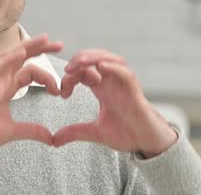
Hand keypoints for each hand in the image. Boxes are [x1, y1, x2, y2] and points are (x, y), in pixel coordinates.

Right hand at [0, 34, 62, 152]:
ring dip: (26, 47)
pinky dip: (8, 60)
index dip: (46, 75)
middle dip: (39, 48)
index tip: (59, 90)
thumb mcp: (12, 131)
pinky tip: (20, 53)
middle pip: (20, 57)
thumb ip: (32, 131)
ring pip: (9, 57)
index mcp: (6, 88)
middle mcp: (0, 81)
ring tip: (42, 39)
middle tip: (59, 45)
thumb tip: (51, 137)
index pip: (28, 70)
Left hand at [53, 49, 177, 157]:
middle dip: (79, 60)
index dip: (70, 77)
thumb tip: (53, 141)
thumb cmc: (125, 133)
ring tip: (79, 63)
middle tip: (67, 69)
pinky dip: (114, 68)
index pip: (83, 71)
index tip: (62, 93)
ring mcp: (123, 84)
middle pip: (95, 58)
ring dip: (93, 58)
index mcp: (102, 87)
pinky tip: (101, 68)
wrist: (146, 143)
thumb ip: (74, 132)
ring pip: (110, 59)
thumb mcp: (94, 132)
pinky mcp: (134, 90)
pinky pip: (125, 73)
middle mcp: (112, 82)